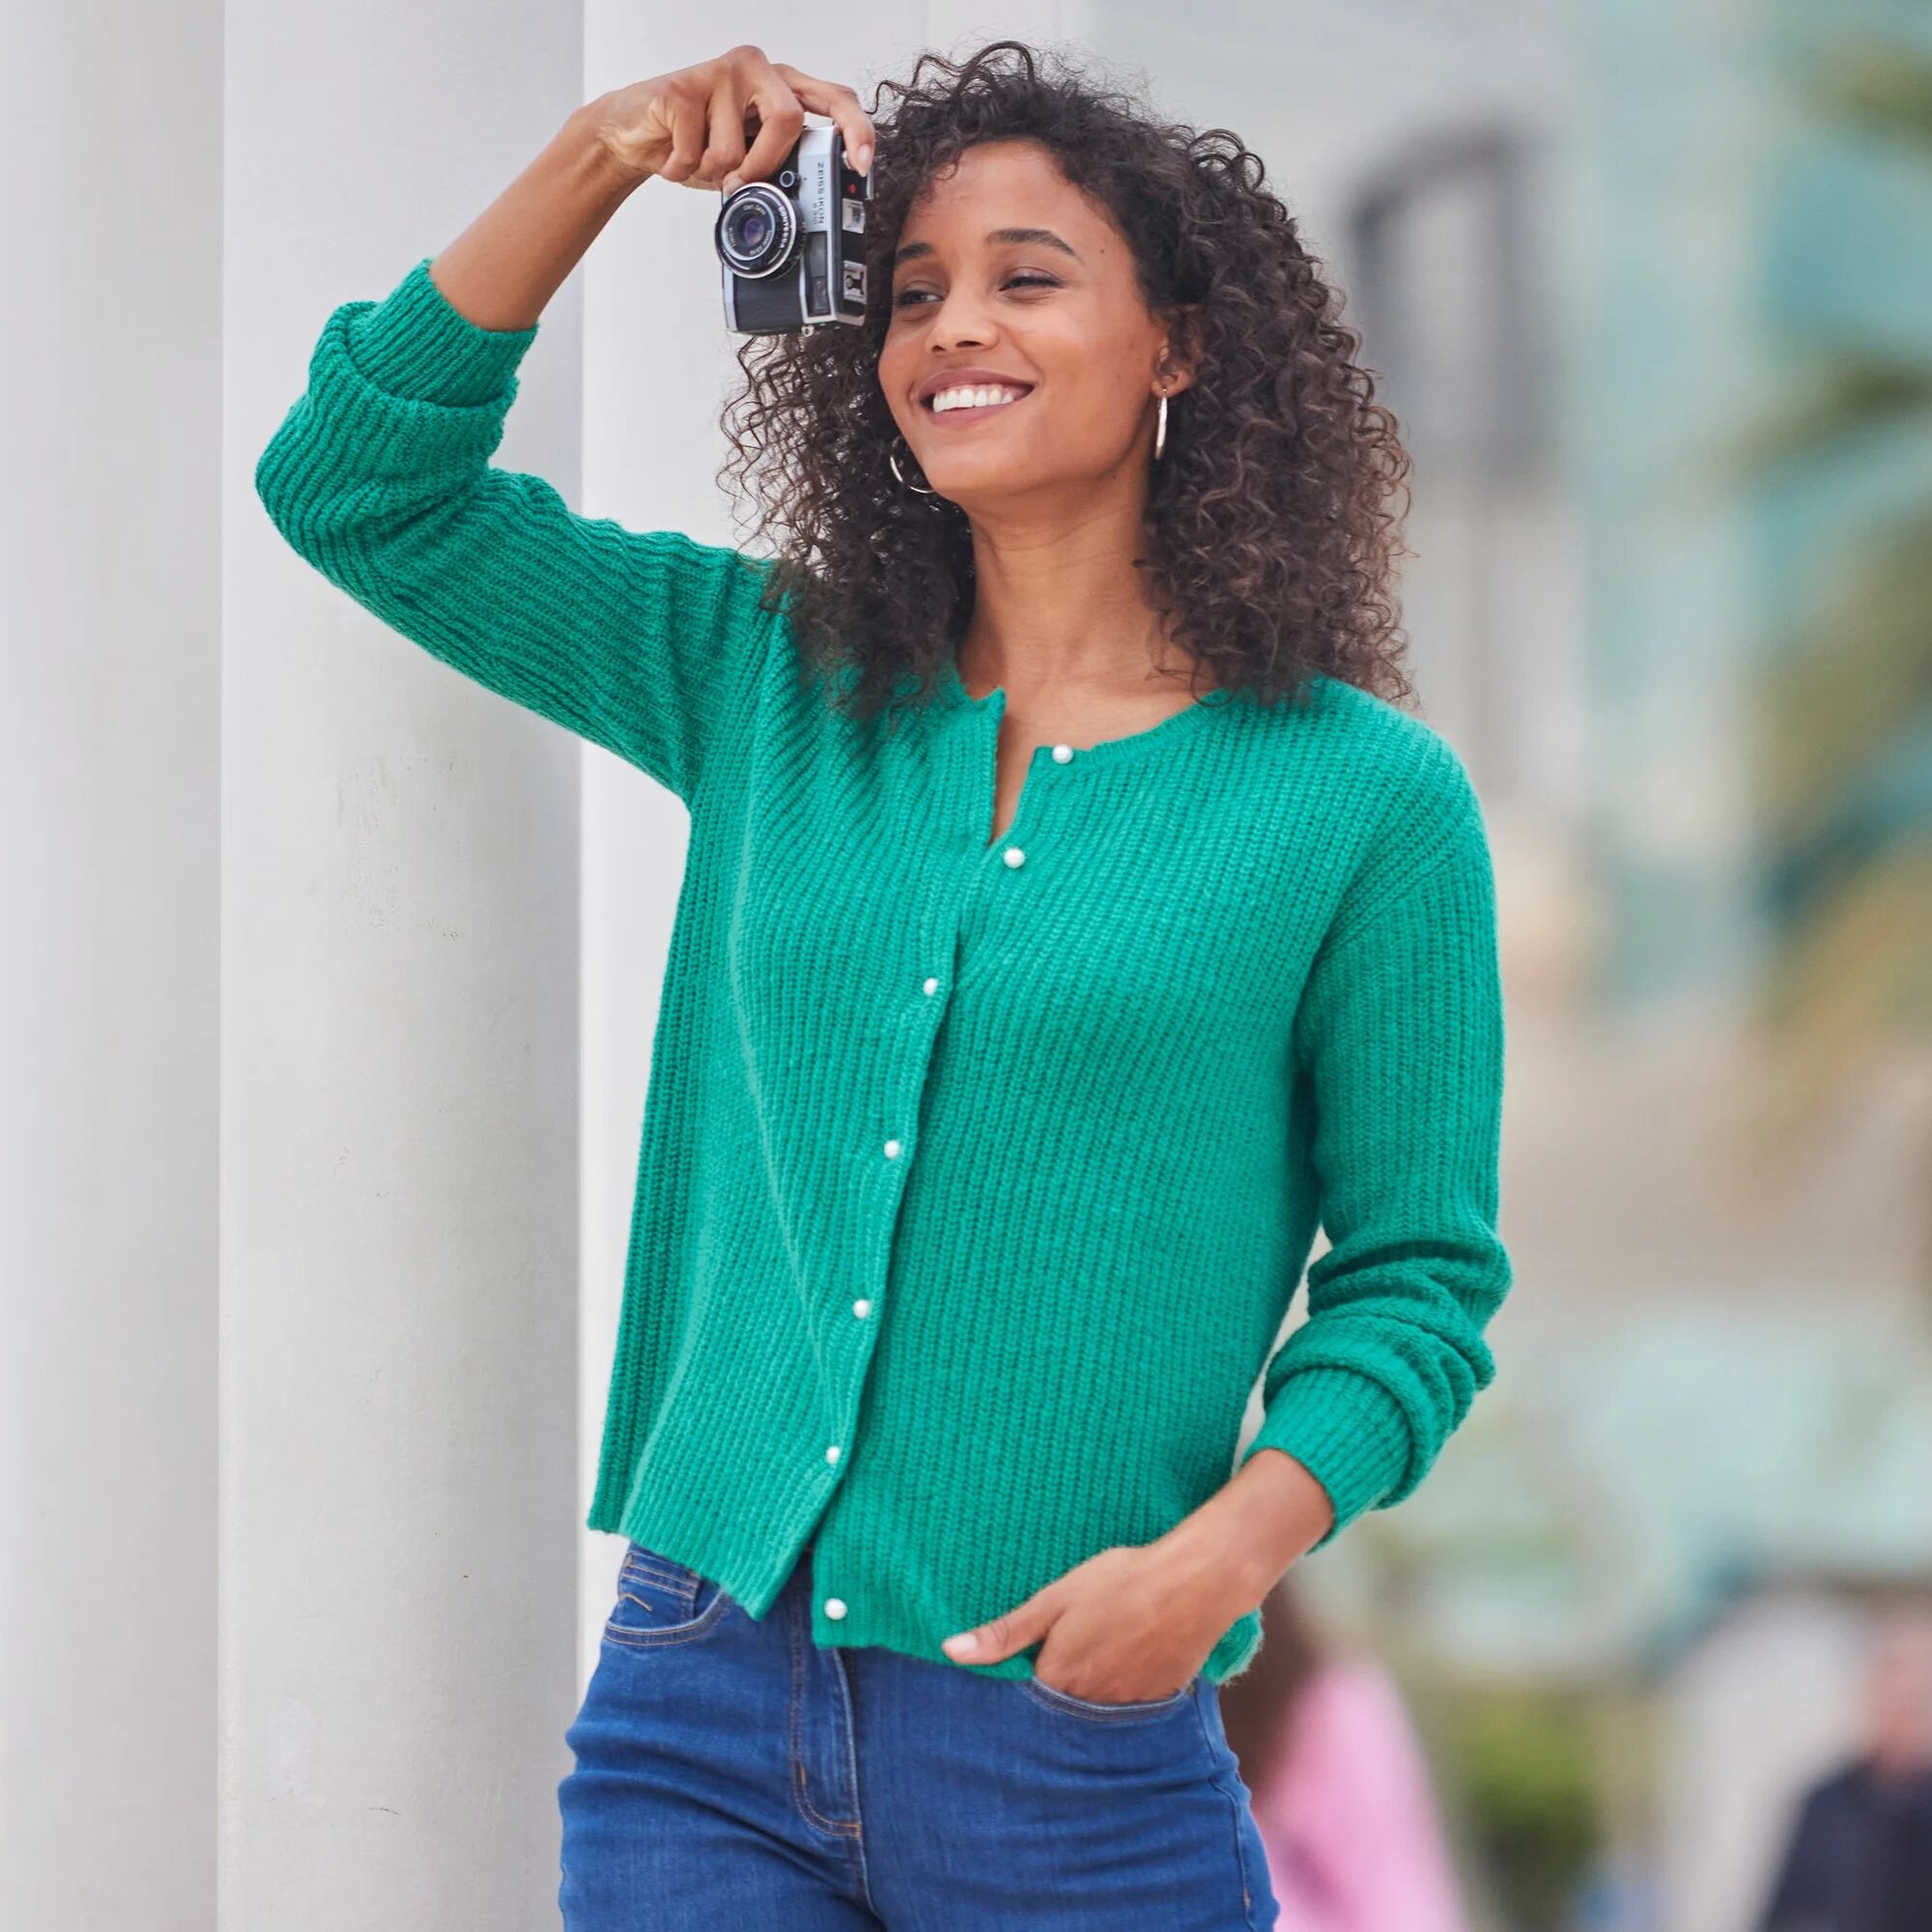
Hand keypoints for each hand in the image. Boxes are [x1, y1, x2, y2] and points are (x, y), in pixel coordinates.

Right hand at [590, 44, 874, 193]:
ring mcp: (720, 72)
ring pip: (736, 148)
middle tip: (740, 182)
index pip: (833, 98)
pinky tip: (674, 158)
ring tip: (698, 162)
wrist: (635, 132)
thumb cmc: (698, 143)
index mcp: (782, 86)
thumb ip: (780, 165)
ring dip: (713, 174)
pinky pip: (695, 151)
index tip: (862, 165)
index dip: (855, 130)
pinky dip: (682, 171)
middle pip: (787, 121)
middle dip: (764, 166)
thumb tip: (812, 199)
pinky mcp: (683, 86)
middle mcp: (757, 69)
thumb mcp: (749, 159)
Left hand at [939, 1535, 1261, 1704]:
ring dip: (1089, 1689)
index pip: (1024, 1701)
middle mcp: (1091, 1705)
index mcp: (1059, 1679)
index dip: (1020, 1681)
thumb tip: (952, 1652)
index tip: (1023, 1661)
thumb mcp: (1055, 1598)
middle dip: (1055, 1688)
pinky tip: (1127, 1656)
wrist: (1196, 1581)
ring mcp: (1128, 1707)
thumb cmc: (1121, 1581)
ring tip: (1097, 1651)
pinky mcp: (1158, 1701)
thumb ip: (1004, 1632)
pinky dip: (1122, 1687)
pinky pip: (1129, 1706)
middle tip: (1065, 1650)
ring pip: (1095, 1709)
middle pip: (1060, 1708)